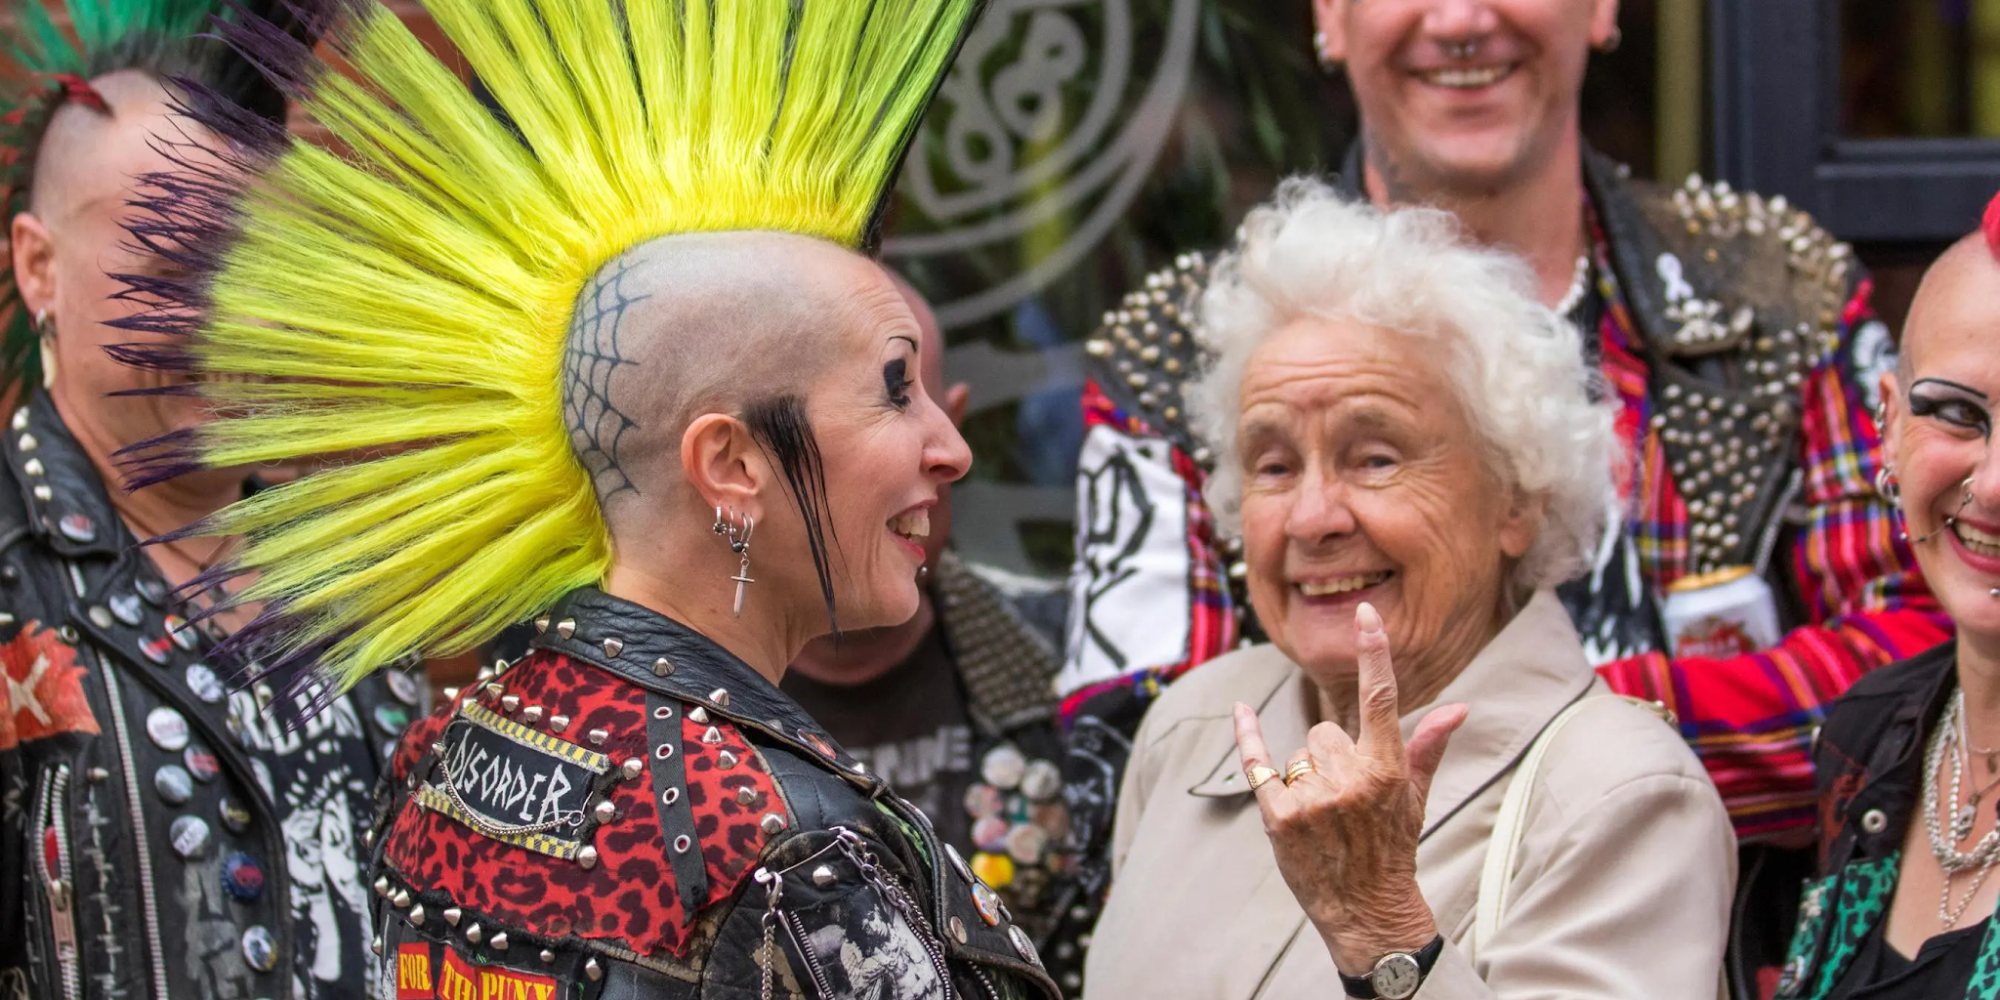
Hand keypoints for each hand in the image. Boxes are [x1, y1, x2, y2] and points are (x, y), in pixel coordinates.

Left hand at [1234, 601, 1468, 975]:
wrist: (1367, 910)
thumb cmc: (1393, 848)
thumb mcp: (1415, 798)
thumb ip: (1429, 746)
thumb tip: (1461, 707)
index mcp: (1388, 770)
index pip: (1381, 699)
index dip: (1373, 654)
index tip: (1364, 613)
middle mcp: (1351, 781)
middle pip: (1325, 731)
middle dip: (1332, 757)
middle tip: (1346, 800)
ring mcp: (1312, 799)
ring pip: (1298, 753)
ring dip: (1306, 776)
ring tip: (1325, 816)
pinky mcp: (1279, 816)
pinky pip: (1257, 763)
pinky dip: (1248, 738)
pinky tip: (1240, 710)